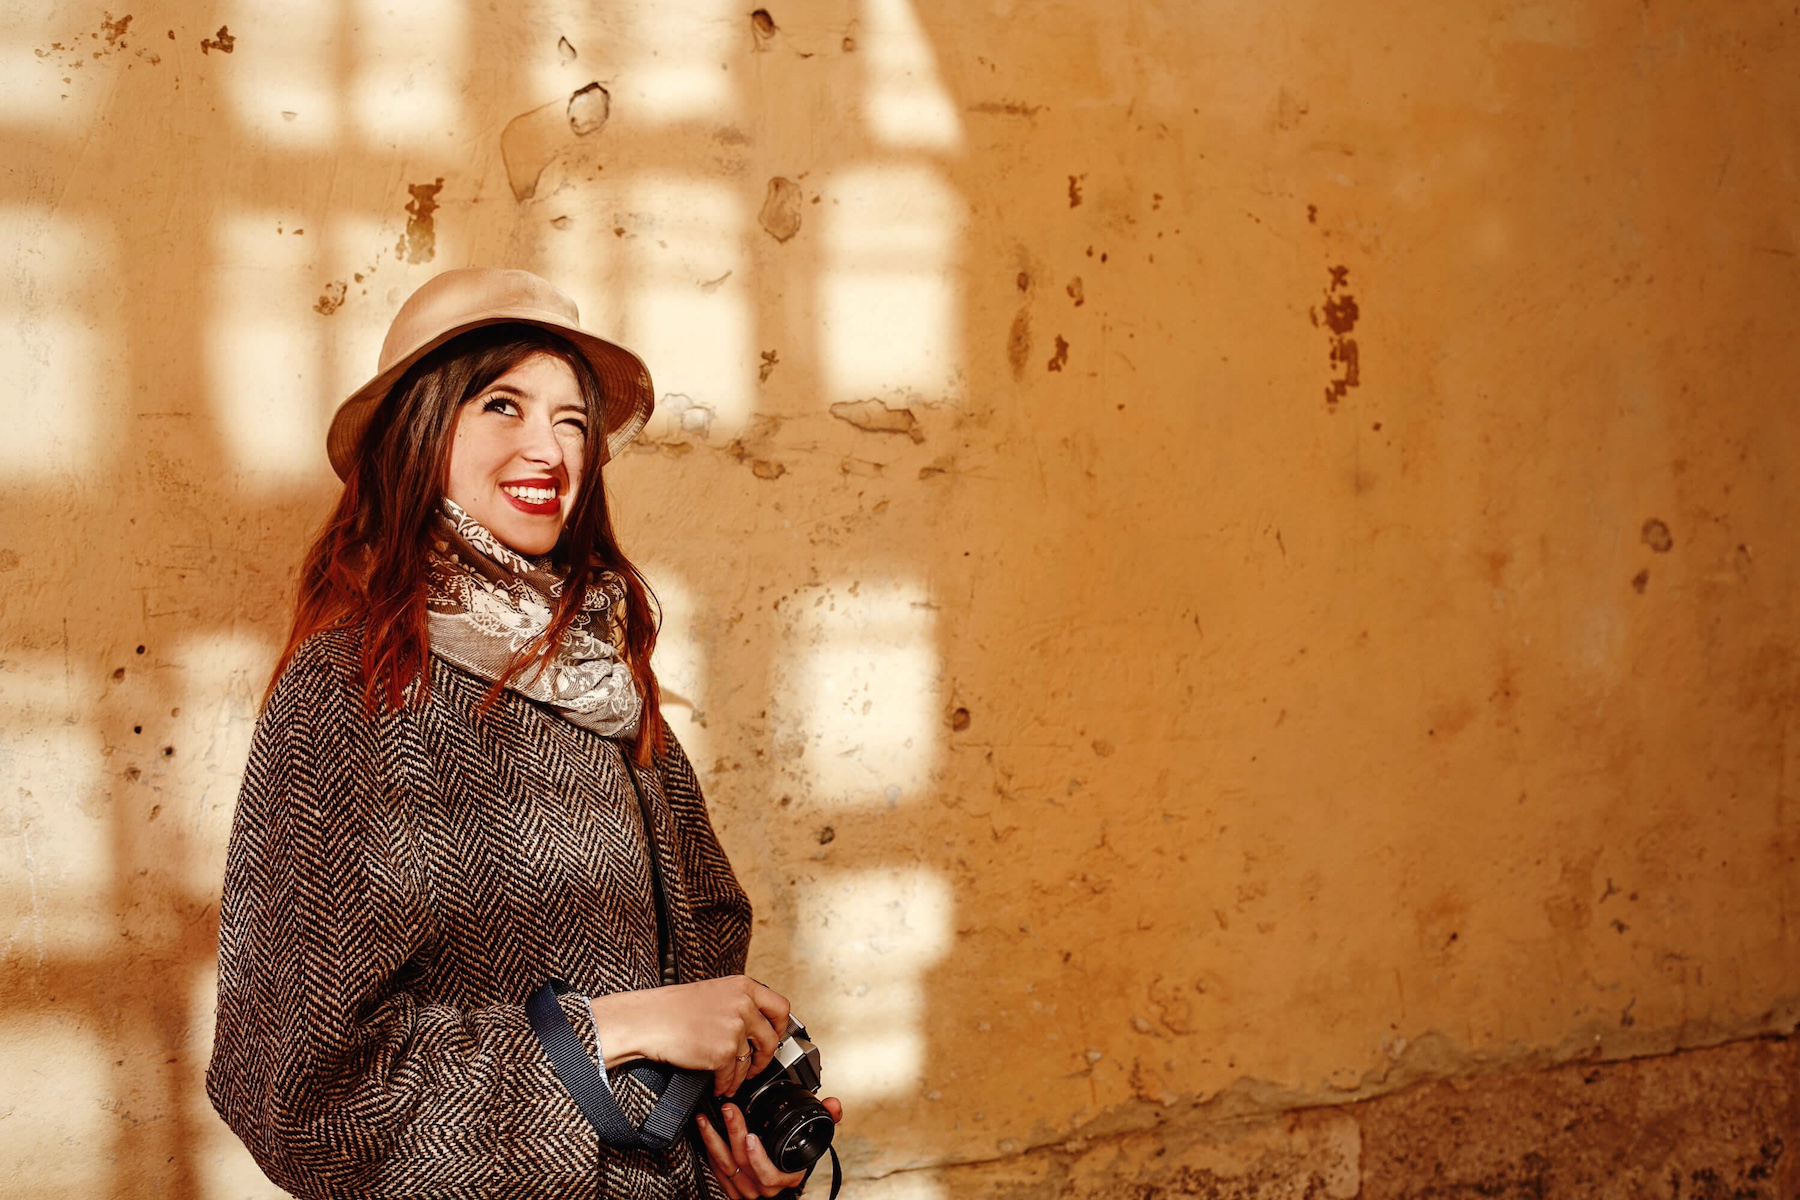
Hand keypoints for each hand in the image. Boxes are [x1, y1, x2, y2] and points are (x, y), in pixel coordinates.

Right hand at [587, 976, 790, 1097]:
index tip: (774, 1037)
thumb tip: (756, 1024)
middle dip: (764, 1058)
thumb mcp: (714, 992)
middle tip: (755, 1065)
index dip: (779, 1027)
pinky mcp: (723, 1053)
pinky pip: (732, 1075)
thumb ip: (738, 1003)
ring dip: (742, 1076)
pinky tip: (718, 1084)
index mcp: (743, 987)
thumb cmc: (672, 1008)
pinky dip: (725, 1084)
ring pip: (750, 1062)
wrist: (648, 1020)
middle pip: (771, 1039)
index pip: (780, 1007)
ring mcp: (735, 1029)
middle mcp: (743, 1005)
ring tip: (732, 1080)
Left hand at [697, 1097, 843, 1197]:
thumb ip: (827, 1119)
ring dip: (714, 1141)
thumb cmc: (794, 1158)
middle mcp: (765, 1187)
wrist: (779, 1177)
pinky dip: (709, 1151)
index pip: (769, 1175)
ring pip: (726, 1167)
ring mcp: (746, 1189)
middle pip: (744, 1164)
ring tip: (708, 1119)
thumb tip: (833, 1105)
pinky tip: (705, 1132)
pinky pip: (716, 1171)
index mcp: (786, 1177)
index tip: (751, 1137)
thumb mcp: (814, 1139)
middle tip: (729, 1110)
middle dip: (734, 1133)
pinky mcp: (731, 1187)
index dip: (758, 1158)